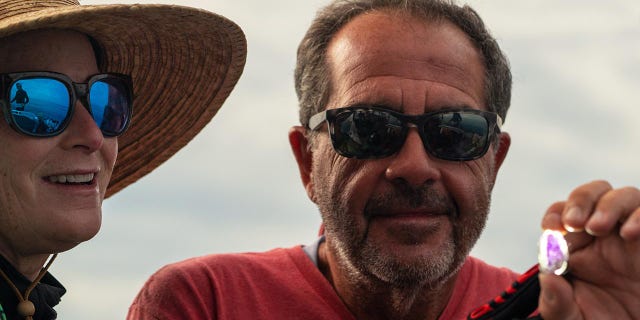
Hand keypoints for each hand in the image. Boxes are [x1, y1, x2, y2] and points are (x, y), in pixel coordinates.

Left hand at [537, 180, 639, 319]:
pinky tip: (630, 233)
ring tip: (598, 226)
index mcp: (576, 244)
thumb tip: (548, 278)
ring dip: (609, 204)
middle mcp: (604, 233)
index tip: (552, 227)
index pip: (562, 213)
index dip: (556, 213)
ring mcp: (631, 235)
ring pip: (624, 196)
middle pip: (593, 193)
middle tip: (574, 222)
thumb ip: (555, 301)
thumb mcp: (570, 316)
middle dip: (581, 200)